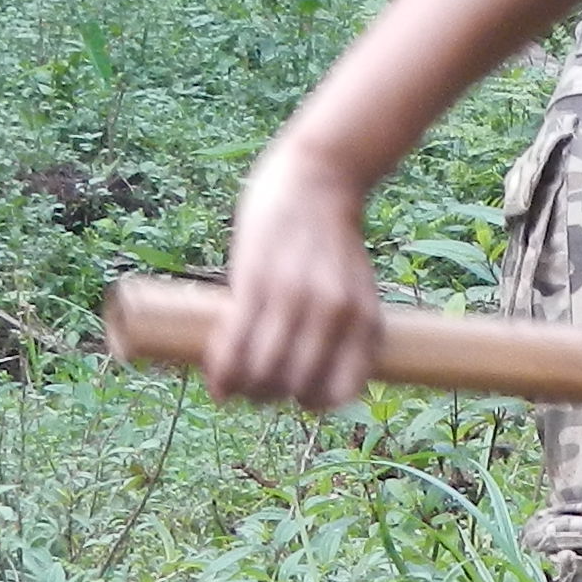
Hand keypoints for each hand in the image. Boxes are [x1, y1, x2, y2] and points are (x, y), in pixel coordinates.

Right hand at [207, 147, 382, 413]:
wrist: (318, 179)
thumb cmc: (331, 239)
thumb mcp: (354, 288)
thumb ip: (340, 326)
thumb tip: (304, 373)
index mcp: (365, 322)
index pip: (341, 391)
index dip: (312, 402)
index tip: (292, 393)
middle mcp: (335, 317)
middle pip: (296, 387)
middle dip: (271, 397)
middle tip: (254, 387)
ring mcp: (296, 301)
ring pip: (264, 373)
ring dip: (243, 390)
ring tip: (232, 383)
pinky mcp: (258, 284)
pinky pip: (236, 345)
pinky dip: (223, 371)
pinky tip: (216, 381)